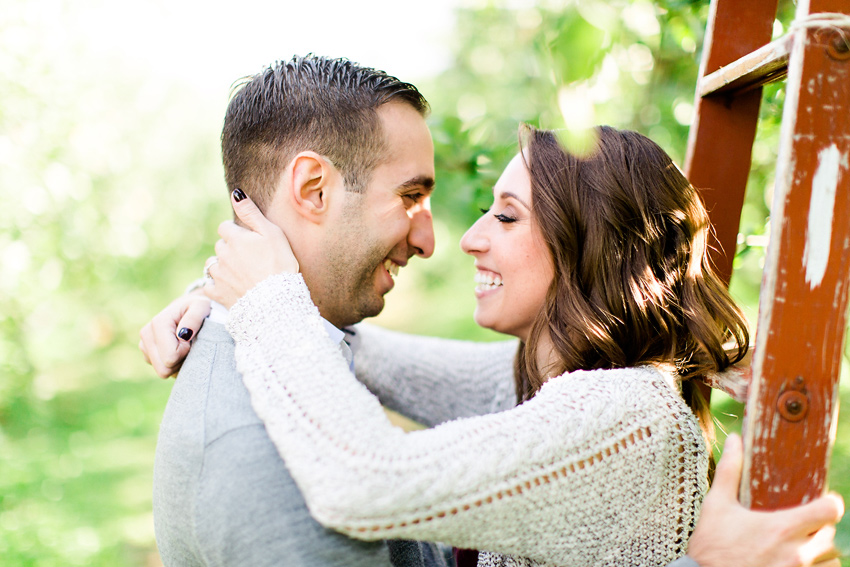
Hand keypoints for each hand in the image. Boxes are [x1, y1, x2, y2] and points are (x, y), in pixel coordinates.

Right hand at [139, 292, 210, 377]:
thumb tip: (184, 334)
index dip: (185, 353)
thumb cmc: (196, 307)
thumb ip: (194, 317)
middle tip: (189, 345)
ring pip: (162, 371)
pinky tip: (178, 350)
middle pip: (163, 369)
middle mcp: (146, 334)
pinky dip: (172, 363)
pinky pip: (161, 369)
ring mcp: (144, 345)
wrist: (188, 307)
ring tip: (184, 346)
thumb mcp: (202, 306)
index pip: (170, 358)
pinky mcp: (146, 352)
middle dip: (180, 361)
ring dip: (177, 363)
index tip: (191, 340)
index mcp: (158, 324)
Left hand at [204, 189, 298, 307]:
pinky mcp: (218, 293)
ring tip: (241, 273)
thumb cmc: (279, 263)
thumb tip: (235, 193)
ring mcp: (218, 275)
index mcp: (234, 238)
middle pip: (220, 245)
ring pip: (213, 264)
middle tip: (249, 258)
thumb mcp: (271, 233)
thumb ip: (251, 213)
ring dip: (223, 266)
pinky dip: (217, 285)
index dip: (237, 232)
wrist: (277, 299)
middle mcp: (222, 254)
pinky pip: (209, 285)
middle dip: (230, 248)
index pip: (225, 227)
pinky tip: (230, 287)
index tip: (250, 240)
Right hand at [688, 433, 843, 566]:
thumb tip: (735, 440)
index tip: (821, 501)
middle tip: (802, 524)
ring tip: (800, 546)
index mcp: (782, 528)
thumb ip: (729, 471)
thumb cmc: (711, 545)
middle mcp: (797, 553)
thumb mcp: (716, 504)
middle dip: (819, 528)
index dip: (829, 503)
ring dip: (819, 551)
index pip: (829, 511)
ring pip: (829, 560)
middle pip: (830, 536)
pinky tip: (793, 562)